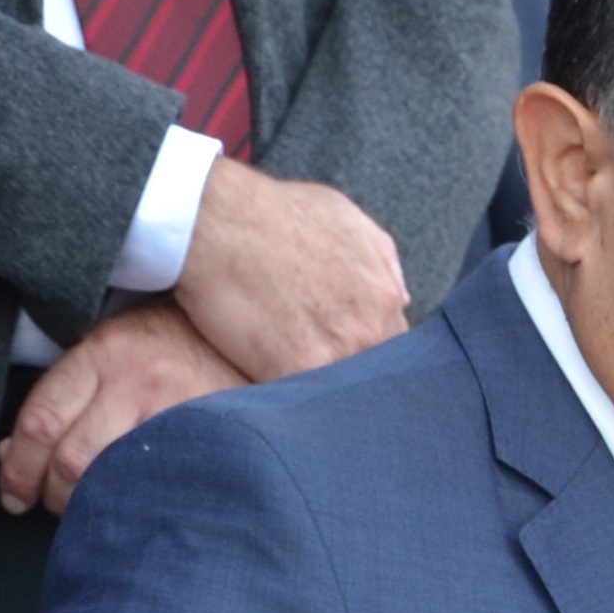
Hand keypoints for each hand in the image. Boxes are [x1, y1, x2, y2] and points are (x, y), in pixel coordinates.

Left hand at [0, 300, 247, 512]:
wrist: (247, 336)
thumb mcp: (114, 349)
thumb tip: (14, 452)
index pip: (41, 421)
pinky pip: (156, 485)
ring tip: (93, 509)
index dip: (18, 469)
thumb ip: (66, 395)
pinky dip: (136, 506)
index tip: (15, 492)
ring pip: (111, 478)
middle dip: (52, 495)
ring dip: (91, 507)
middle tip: (52, 504)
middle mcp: (136, 378)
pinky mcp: (206, 435)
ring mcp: (175, 410)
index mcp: (102, 352)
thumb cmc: (176, 344)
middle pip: (71, 459)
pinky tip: (133, 509)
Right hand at [172, 155, 406, 384]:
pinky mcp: (294, 370)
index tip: (342, 354)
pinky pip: (303, 401)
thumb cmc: (272, 212)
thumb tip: (400, 298)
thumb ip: (379, 262)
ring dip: (321, 393)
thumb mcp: (345, 219)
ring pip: (341, 392)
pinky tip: (271, 391)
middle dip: (349, 375)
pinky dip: (289, 401)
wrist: (213, 217)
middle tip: (318, 371)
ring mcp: (335, 351)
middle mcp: (370, 327)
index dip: (367, 354)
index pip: (393, 347)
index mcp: (384, 296)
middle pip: (372, 373)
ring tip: (294, 386)